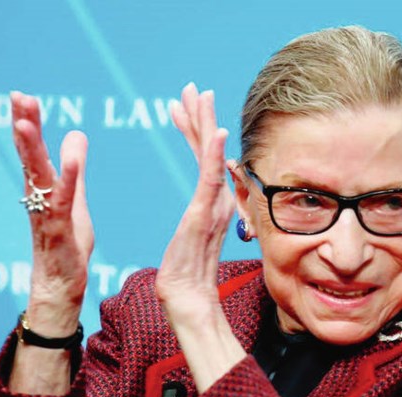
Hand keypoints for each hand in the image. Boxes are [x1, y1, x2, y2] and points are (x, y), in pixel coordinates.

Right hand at [11, 91, 93, 335]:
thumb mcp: (76, 200)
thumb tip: (77, 134)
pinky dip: (69, 179)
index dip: (27, 123)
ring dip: (32, 149)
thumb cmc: (66, 246)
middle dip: (24, 126)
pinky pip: (63, 202)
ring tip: (24, 122)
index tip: (21, 96)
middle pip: (29, 157)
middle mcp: (38, 199)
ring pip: (37, 177)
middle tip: (17, 96)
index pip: (33, 150)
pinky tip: (73, 158)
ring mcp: (46, 215)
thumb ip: (74, 170)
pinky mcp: (58, 232)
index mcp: (42, 189)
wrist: (61, 288)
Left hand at [155, 84, 245, 392]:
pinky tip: (214, 132)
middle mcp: (217, 201)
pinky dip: (213, 155)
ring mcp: (213, 207)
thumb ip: (195, 225)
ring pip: (210, 157)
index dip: (194, 131)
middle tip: (192, 87)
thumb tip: (198, 218)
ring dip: (205, 124)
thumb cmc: (184, 280)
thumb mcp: (187, 243)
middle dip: (200, 116)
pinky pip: (211, 180)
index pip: (201, 160)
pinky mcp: (205, 216)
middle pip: (207, 151)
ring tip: (198, 95)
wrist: (187, 303)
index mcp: (211, 205)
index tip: (184, 105)